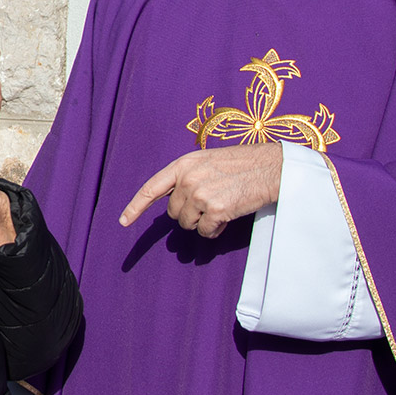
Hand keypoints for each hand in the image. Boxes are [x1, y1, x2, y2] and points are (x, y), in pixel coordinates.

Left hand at [119, 143, 281, 237]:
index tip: (124, 222)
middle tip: (211, 202)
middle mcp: (188, 179)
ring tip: (222, 206)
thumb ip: (188, 178)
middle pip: (173, 213)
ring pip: (188, 225)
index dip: (136, 206)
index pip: (152, 188)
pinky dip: (215, 230)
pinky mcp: (215, 210)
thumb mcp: (208, 162)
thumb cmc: (242, 165)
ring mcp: (200, 194)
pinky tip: (228, 217)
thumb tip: (176, 205)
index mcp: (183, 165)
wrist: (271, 167)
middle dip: (189, 214)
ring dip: (203, 222)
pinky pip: (205, 232)